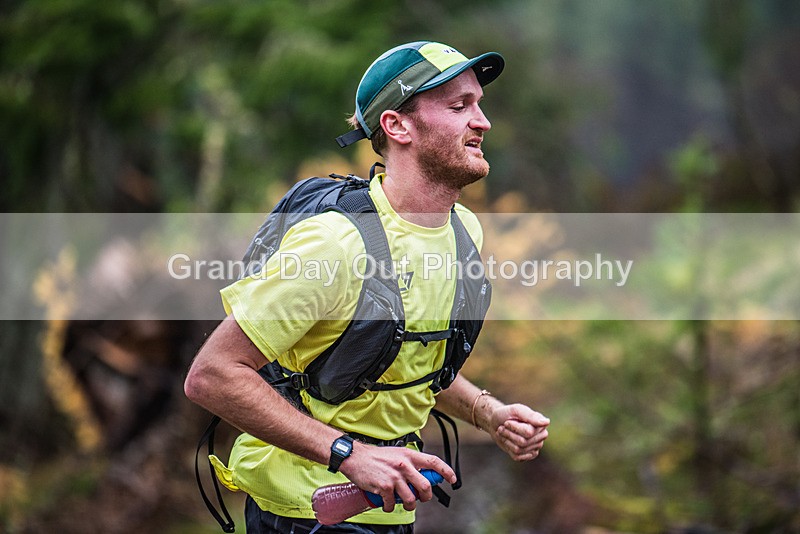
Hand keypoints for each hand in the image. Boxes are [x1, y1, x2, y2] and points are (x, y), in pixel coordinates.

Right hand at [338, 442, 456, 512]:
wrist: (355, 457)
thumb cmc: (375, 457)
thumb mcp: (397, 454)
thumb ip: (409, 463)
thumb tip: (420, 475)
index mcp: (409, 455)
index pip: (434, 462)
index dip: (446, 471)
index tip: (452, 479)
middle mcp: (404, 465)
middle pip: (425, 486)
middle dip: (426, 497)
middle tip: (422, 498)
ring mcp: (395, 477)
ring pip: (411, 499)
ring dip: (409, 505)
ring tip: (404, 503)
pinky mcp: (384, 487)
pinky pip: (393, 504)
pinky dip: (391, 507)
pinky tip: (387, 504)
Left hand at [489, 403, 549, 461]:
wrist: (496, 423)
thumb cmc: (506, 414)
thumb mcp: (516, 410)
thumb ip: (530, 415)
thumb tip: (546, 422)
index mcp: (541, 424)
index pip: (528, 432)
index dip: (514, 428)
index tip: (507, 422)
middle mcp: (541, 436)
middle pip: (523, 442)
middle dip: (509, 434)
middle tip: (503, 427)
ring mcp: (536, 446)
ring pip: (519, 450)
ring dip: (507, 440)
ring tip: (503, 433)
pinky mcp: (529, 455)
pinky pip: (517, 457)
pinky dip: (508, 448)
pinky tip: (507, 441)